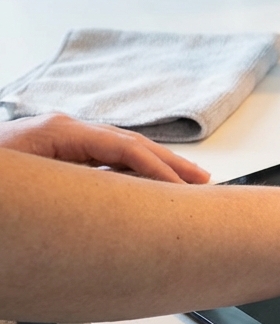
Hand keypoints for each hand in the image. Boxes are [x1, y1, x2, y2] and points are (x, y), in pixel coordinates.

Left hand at [0, 112, 209, 183]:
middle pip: (130, 145)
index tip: (183, 193)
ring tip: (188, 183)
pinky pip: (105, 160)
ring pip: (121, 151)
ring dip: (156, 168)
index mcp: (58, 132)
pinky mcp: (56, 153)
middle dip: (170, 165)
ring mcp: (60, 141)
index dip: (159, 171)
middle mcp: (62, 131)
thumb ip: (79, 184)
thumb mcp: (32, 180)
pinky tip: (148, 186)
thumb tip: (122, 190)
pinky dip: (134, 172)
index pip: (125, 148)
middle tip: (202, 184)